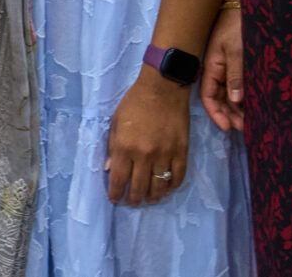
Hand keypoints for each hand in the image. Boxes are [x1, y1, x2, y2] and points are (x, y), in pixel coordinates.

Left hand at [105, 68, 191, 205]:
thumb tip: (109, 168)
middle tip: (132, 202)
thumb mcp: (116, 122)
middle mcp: (144, 155)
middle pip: (139, 187)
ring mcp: (165, 155)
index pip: (119, 179)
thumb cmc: (135, 103)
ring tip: (150, 199)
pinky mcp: (181, 152)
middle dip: (134, 199)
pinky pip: (178, 176)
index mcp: (124, 147)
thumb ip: (113, 147)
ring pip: (159, 186)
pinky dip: (172, 186)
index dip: (116, 193)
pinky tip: (167, 188)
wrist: (163, 89)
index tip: (115, 200)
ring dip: (154, 196)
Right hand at [200, 9, 244, 133]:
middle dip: (230, 115)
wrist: (244, 4)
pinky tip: (255, 105)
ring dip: (239, 108)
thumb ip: (236, 75)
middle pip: (220, 98)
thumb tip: (236, 101)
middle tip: (246, 128)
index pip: (208, 96)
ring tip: (252, 121)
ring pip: (230, 94)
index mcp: (212, 67)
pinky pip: (239, 85)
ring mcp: (228, 67)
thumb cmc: (238, 26)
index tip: (228, 128)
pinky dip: (245, 97)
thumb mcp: (237, 50)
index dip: (216, 113)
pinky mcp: (239, 63)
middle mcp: (218, 70)